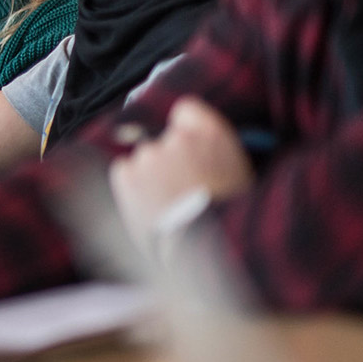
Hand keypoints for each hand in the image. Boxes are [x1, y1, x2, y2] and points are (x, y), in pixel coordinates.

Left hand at [109, 97, 254, 243]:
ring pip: (143, 158)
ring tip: (167, 205)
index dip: (186, 130)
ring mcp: (149, 154)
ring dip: (150, 176)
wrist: (205, 251)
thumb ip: (212, 150)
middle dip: (169, 160)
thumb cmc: (229, 221)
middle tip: (181, 189)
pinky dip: (132, 186)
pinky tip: (149, 206)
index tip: (188, 148)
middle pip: (163, 139)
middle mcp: (177, 137)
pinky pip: (124, 172)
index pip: (186, 110)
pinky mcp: (127, 174)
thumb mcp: (238, 175)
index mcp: (212, 133)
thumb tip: (193, 144)